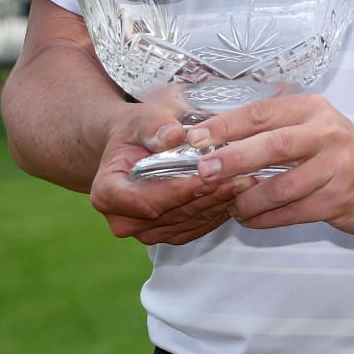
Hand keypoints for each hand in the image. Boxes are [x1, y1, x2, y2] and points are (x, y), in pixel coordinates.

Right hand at [90, 107, 241, 245]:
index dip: (178, 191)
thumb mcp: (141, 119)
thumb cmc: (137, 132)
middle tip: (241, 178)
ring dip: (218, 205)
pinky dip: (218, 212)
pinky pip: (196, 228)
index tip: (208, 177)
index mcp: (106, 192)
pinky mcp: (167, 234)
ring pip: (187, 222)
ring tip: (246, 183)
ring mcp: (144, 232)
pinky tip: (239, 195)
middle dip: (207, 196)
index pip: (144, 200)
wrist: (135, 149)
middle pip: (170, 213)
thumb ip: (154, 127)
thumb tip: (174, 135)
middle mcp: (122, 219)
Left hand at [187, 95, 353, 234]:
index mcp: (313, 110)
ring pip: (281, 186)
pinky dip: (264, 218)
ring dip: (247, 199)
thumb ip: (274, 128)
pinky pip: (291, 213)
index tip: (195, 137)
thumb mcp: (315, 125)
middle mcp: (327, 135)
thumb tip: (215, 139)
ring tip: (230, 205)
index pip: (263, 113)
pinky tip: (249, 219)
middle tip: (204, 171)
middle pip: (274, 145)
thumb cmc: (340, 150)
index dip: (226, 125)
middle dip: (233, 159)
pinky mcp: (337, 200)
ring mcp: (335, 169)